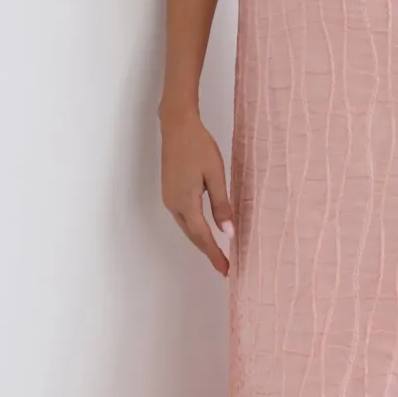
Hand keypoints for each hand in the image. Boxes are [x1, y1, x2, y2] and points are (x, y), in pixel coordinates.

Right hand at [160, 105, 233, 276]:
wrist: (177, 126)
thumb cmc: (199, 146)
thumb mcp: (216, 175)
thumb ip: (221, 205)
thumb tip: (228, 233)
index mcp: (185, 202)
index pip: (202, 236)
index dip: (214, 254)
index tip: (225, 270)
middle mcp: (173, 204)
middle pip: (193, 235)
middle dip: (208, 252)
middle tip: (224, 267)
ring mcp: (169, 198)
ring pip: (187, 227)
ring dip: (201, 241)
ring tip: (218, 253)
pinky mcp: (170, 192)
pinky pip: (184, 217)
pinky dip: (195, 228)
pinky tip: (206, 231)